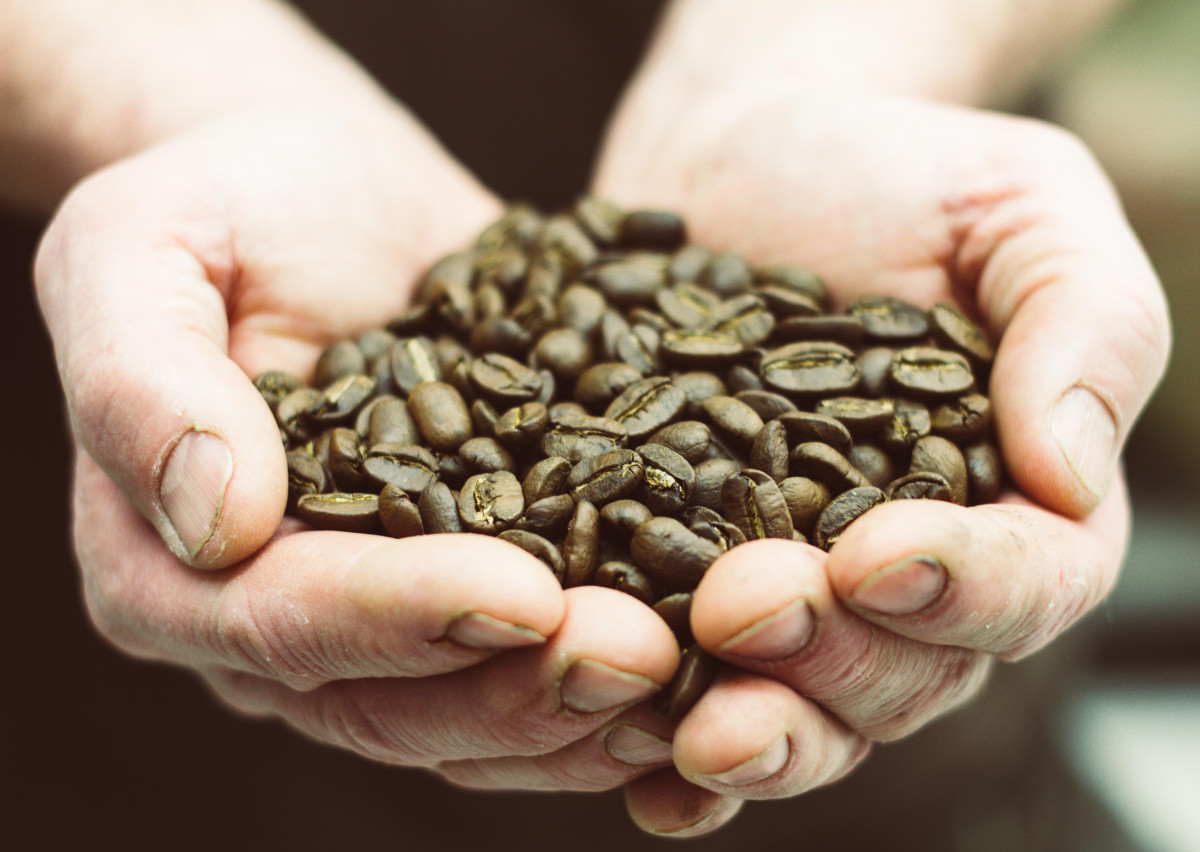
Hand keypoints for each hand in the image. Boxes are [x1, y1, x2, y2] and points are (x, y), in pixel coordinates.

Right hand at [36, 104, 680, 791]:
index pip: (280, 621)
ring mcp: (372, 622)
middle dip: (517, 686)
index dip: (400, 616)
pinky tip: (698, 662)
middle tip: (643, 652)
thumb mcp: (139, 248)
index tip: (522, 594)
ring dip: (580, 709)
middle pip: (388, 702)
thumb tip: (218, 522)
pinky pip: (526, 674)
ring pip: (468, 719)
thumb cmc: (225, 204)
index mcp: (163, 562)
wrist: (318, 190)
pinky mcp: (459, 596)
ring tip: (690, 666)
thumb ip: (145, 380)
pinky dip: (607, 686)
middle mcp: (265, 623)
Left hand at [594, 84, 1169, 834]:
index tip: (877, 555)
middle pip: (908, 672)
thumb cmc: (899, 170)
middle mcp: (912, 572)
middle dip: (832, 657)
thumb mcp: (1021, 209)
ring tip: (693, 730)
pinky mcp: (691, 581)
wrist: (747, 155)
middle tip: (744, 605)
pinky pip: (697, 692)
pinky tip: (643, 782)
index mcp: (1013, 497)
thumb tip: (1068, 469)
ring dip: (757, 732)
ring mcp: (801, 589)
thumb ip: (1081, 326)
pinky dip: (675, 752)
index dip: (964, 589)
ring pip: (807, 707)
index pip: (1030, 582)